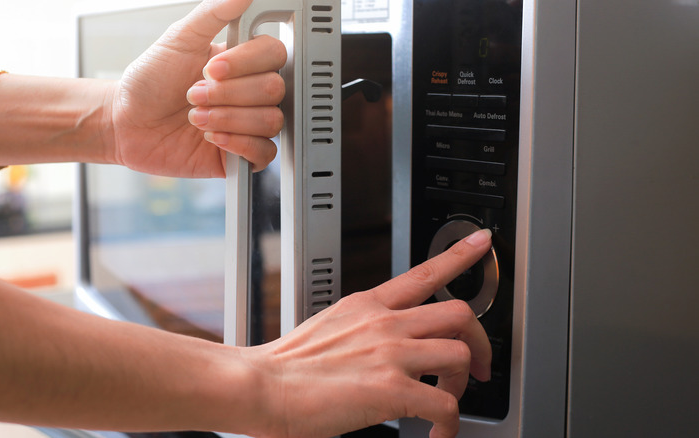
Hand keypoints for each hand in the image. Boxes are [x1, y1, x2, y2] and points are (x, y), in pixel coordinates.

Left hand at [108, 0, 286, 176]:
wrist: (127, 124)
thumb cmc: (149, 83)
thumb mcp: (178, 40)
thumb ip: (213, 14)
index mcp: (242, 63)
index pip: (274, 55)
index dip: (245, 63)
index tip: (211, 68)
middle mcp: (249, 93)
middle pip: (274, 89)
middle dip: (228, 94)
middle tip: (194, 95)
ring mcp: (247, 124)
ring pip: (270, 121)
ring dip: (228, 119)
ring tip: (197, 118)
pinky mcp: (241, 156)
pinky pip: (264, 153)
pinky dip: (237, 144)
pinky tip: (212, 138)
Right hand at [244, 229, 493, 437]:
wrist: (261, 386)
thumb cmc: (286, 365)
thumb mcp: (329, 325)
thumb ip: (362, 327)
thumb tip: (378, 345)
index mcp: (368, 305)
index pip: (424, 272)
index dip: (460, 254)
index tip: (480, 242)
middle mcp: (386, 323)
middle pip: (460, 313)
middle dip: (479, 341)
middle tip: (478, 365)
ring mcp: (391, 353)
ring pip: (461, 354)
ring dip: (463, 384)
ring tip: (447, 401)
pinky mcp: (391, 389)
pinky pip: (445, 406)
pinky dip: (449, 424)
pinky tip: (436, 432)